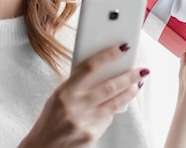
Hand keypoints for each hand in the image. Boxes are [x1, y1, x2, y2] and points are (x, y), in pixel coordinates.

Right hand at [19, 44, 148, 147]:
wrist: (43, 147)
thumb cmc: (51, 118)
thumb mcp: (58, 96)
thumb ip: (78, 83)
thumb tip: (103, 68)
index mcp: (64, 91)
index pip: (89, 67)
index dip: (108, 55)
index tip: (124, 48)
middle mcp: (74, 106)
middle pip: (108, 86)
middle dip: (129, 76)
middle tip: (142, 69)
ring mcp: (84, 122)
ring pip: (114, 103)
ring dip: (130, 92)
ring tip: (139, 83)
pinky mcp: (91, 135)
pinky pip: (108, 118)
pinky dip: (114, 109)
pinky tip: (118, 103)